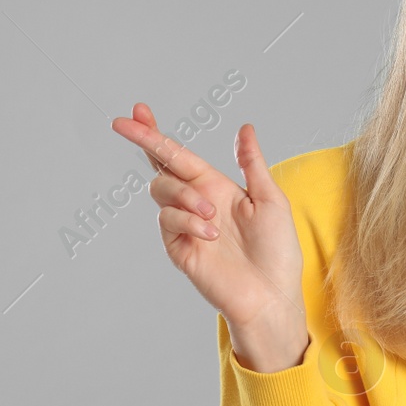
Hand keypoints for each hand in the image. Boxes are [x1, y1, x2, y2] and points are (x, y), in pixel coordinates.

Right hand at [110, 103, 307, 365]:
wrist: (271, 294)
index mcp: (216, 188)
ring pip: (162, 190)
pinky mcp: (179, 248)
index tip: (138, 111)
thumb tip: (245, 129)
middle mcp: (197, 203)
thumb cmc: (278, 251)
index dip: (157, 134)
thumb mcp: (271, 199)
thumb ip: (252, 164)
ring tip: (213, 216)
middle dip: (146, 140)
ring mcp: (185, 226)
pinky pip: (169, 221)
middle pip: (161, 166)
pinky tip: (211, 234)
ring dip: (185, 196)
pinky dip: (189, 222)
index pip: (180, 155)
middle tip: (127, 123)